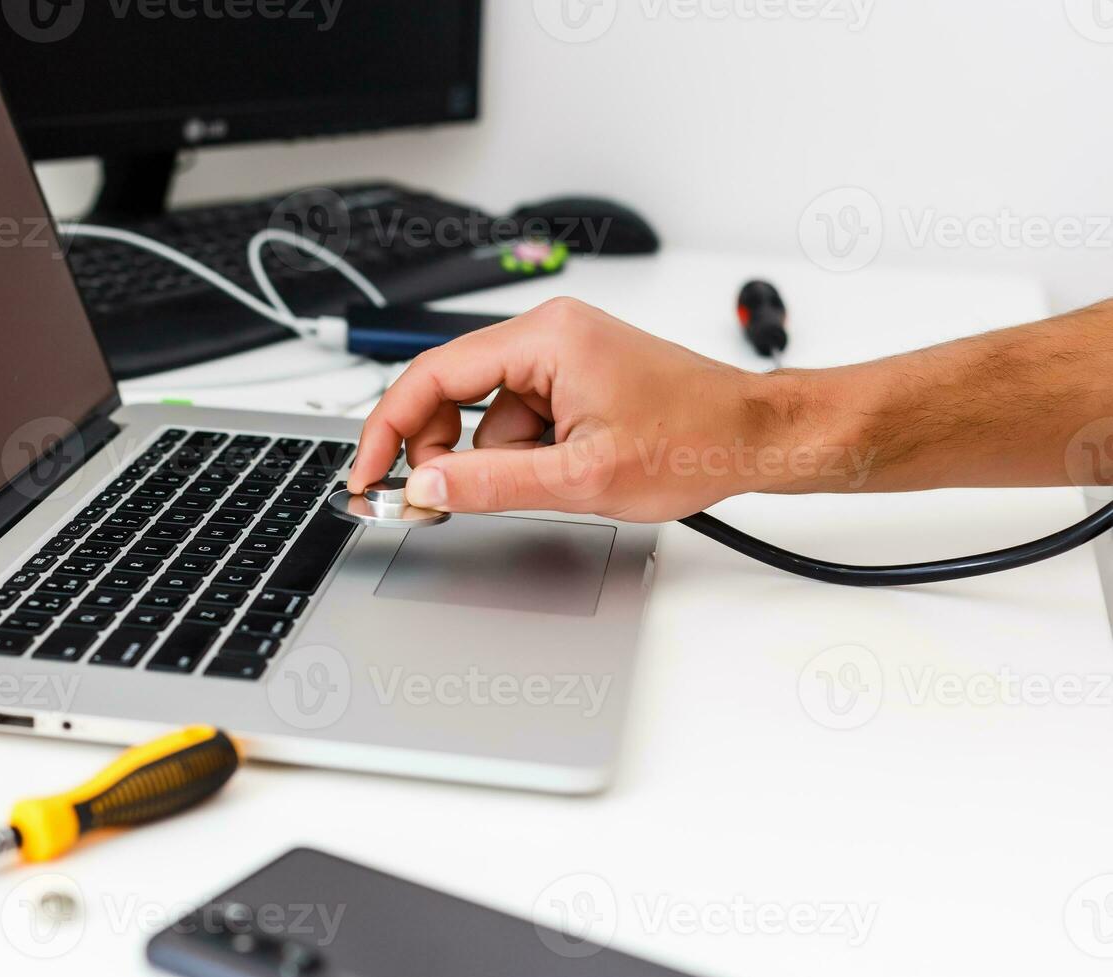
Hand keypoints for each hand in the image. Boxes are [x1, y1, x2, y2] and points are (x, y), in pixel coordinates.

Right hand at [347, 297, 808, 523]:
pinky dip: (525, 451)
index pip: (432, 376)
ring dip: (497, 456)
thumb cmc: (693, 440)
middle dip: (443, 450)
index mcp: (545, 339)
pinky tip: (565, 469)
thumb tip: (426, 484)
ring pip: (485, 413)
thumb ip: (491, 482)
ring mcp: (561, 353)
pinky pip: (518, 416)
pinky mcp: (574, 376)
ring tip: (554, 480)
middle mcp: (549, 333)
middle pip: (451, 391)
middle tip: (439, 499)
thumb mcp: (581, 476)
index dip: (388, 429)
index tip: (368, 473)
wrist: (753, 436)